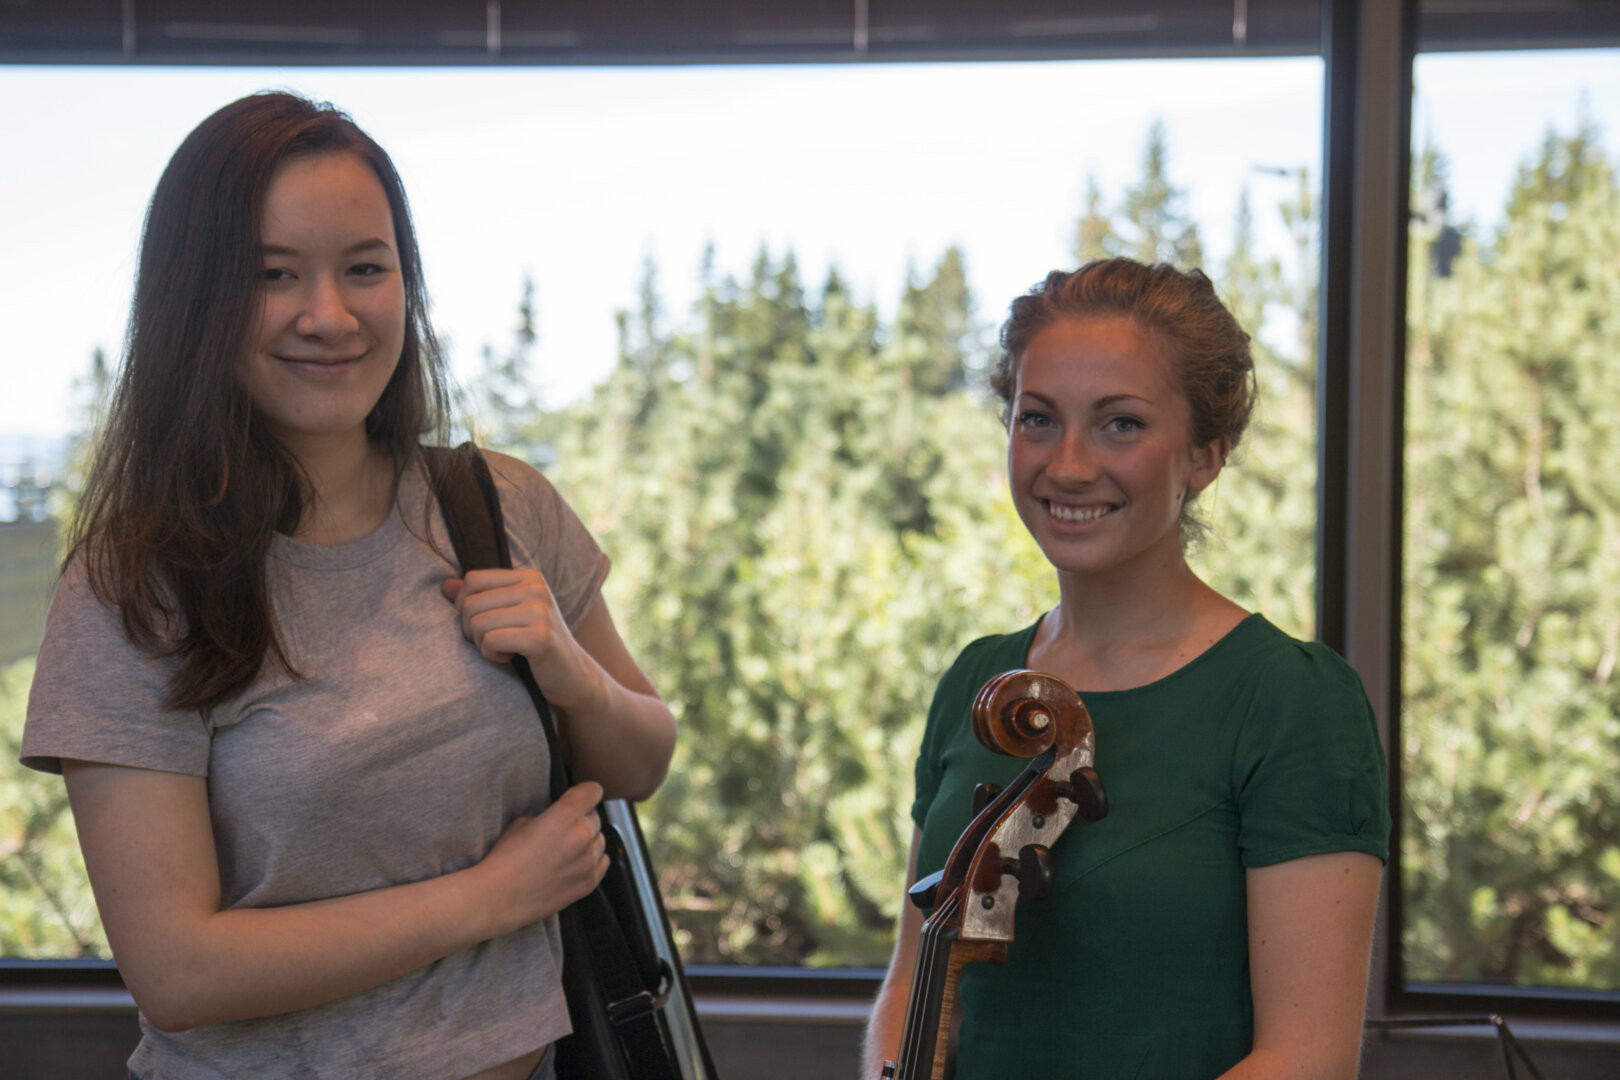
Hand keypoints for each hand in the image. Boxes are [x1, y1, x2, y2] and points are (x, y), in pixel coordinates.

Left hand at [443, 569, 596, 706]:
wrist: (574, 677)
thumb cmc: (536, 646)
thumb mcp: (509, 616)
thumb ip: (480, 598)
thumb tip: (444, 585)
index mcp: (529, 577)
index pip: (472, 579)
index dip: (465, 606)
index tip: (484, 625)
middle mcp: (536, 588)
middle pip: (470, 603)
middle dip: (471, 630)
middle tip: (493, 643)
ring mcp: (540, 611)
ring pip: (477, 623)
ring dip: (482, 645)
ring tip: (504, 650)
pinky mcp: (540, 637)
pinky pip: (490, 641)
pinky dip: (492, 655)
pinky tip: (511, 658)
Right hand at [476, 782, 609, 936]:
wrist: (499, 898)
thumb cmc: (505, 859)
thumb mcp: (522, 822)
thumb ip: (550, 814)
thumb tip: (560, 816)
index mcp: (566, 814)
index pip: (593, 791)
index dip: (584, 793)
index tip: (579, 798)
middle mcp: (582, 835)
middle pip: (596, 816)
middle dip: (582, 819)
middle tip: (563, 829)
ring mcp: (588, 861)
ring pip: (600, 839)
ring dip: (587, 841)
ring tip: (565, 850)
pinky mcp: (590, 882)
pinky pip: (602, 861)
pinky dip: (592, 860)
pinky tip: (574, 863)